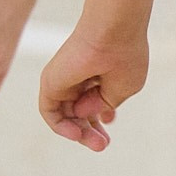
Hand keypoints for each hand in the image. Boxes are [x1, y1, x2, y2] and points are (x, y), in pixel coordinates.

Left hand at [36, 16, 149, 151]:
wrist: (113, 30)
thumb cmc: (125, 55)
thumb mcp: (123, 88)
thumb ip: (102, 104)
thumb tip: (82, 115)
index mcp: (98, 75)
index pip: (93, 102)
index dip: (101, 117)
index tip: (111, 123)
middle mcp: (78, 77)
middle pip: (78, 112)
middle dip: (91, 131)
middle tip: (102, 146)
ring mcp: (64, 79)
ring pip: (66, 115)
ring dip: (79, 134)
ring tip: (96, 144)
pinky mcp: (50, 81)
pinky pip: (50, 113)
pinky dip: (61, 127)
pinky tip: (77, 134)